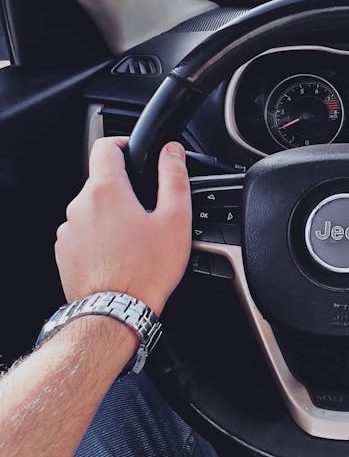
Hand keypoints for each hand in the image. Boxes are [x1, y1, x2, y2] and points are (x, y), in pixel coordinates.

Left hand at [55, 137, 191, 315]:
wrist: (115, 312)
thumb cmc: (145, 271)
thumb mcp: (175, 220)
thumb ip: (174, 177)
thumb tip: (172, 152)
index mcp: (106, 190)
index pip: (105, 146)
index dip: (122, 143)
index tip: (134, 152)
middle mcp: (80, 205)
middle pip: (101, 182)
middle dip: (124, 191)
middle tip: (148, 213)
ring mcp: (69, 230)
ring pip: (93, 210)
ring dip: (112, 217)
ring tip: (136, 241)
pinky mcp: (65, 251)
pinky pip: (84, 234)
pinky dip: (100, 238)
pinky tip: (120, 256)